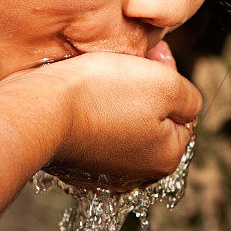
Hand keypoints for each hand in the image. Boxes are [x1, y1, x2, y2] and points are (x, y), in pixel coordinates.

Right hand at [0, 51, 200, 192]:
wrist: (40, 107)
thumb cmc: (102, 93)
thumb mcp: (165, 84)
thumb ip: (190, 98)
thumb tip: (188, 106)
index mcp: (166, 157)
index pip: (183, 112)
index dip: (170, 78)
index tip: (152, 57)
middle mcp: (137, 173)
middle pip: (155, 118)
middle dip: (146, 88)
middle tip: (127, 63)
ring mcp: (104, 171)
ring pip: (125, 122)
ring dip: (119, 98)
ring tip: (101, 76)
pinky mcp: (75, 163)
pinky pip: (95, 129)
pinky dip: (92, 111)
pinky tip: (83, 94)